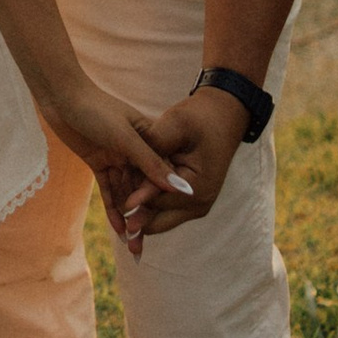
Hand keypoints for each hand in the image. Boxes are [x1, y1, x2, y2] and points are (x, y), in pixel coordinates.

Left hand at [41, 83, 193, 255]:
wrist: (61, 95)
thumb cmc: (96, 109)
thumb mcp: (126, 137)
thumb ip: (150, 163)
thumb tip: (179, 187)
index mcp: (150, 139)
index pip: (161, 175)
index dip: (159, 200)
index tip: (159, 225)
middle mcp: (137, 150)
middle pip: (144, 188)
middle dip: (144, 215)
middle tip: (144, 243)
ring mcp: (118, 157)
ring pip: (127, 192)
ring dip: (128, 216)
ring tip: (131, 243)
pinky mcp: (100, 162)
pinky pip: (109, 189)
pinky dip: (113, 208)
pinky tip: (117, 227)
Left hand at [103, 89, 247, 254]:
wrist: (221, 116)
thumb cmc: (200, 117)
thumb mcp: (177, 124)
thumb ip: (155, 146)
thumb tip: (134, 165)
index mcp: (197, 187)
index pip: (159, 199)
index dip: (138, 199)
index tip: (122, 206)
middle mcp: (197, 203)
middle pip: (158, 222)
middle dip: (136, 220)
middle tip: (117, 221)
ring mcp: (192, 204)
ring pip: (157, 221)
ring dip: (137, 217)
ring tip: (116, 218)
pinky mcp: (184, 200)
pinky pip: (159, 212)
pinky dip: (143, 211)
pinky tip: (121, 212)